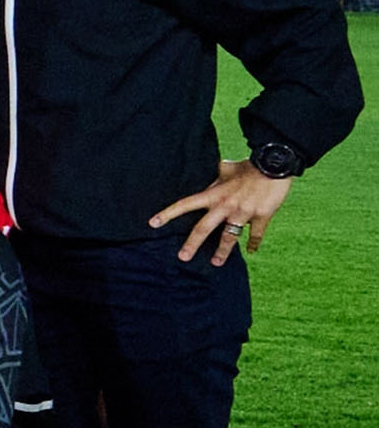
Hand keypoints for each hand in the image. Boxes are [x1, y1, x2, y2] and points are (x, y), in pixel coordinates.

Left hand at [155, 160, 291, 263]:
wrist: (274, 164)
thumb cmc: (249, 165)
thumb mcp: (227, 169)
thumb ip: (216, 177)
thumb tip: (211, 171)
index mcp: (214, 194)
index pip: (185, 204)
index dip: (168, 214)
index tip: (153, 224)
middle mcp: (225, 205)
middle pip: (203, 228)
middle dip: (192, 244)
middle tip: (182, 257)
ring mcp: (243, 212)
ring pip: (229, 237)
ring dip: (222, 252)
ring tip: (216, 263)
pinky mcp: (261, 216)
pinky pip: (256, 234)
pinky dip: (254, 244)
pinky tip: (251, 251)